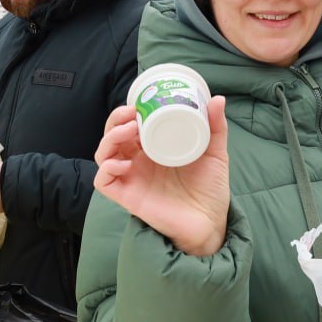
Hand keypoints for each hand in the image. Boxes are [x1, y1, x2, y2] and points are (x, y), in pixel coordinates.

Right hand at [94, 96, 229, 255]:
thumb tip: (217, 99)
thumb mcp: (215, 153)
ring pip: (104, 154)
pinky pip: (103, 181)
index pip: (130, 126)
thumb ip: (215, 127)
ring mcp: (132, 179)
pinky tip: (123, 163)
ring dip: (110, 138)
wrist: (211, 222)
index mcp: (154, 149)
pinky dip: (106, 168)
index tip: (140, 104)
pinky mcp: (128, 197)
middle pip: (112, 136)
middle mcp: (139, 162)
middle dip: (116, 121)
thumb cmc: (210, 189)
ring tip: (129, 131)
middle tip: (132, 114)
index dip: (128, 112)